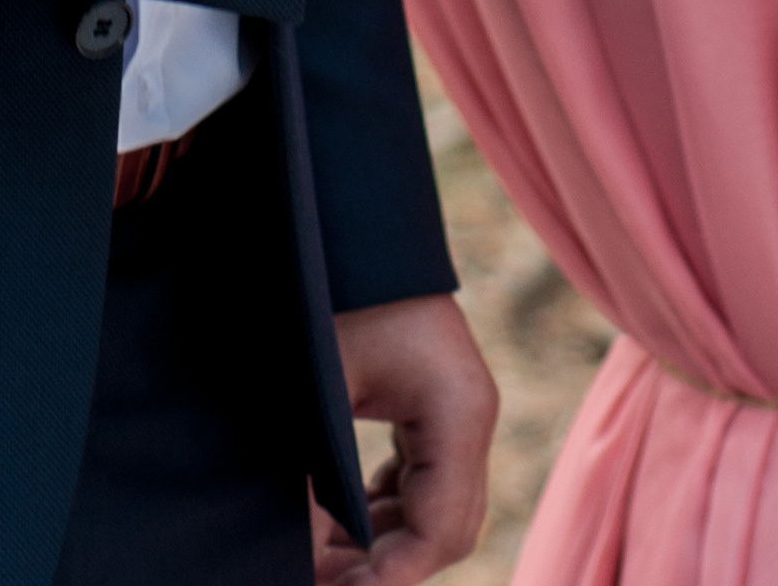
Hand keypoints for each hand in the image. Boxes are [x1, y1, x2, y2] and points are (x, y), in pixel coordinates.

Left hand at [311, 293, 496, 585]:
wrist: (352, 227)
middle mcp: (472, 417)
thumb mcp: (322, 392)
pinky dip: (385, 509)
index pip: (441, 531)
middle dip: (385, 566)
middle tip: (319, 579)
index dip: (389, 576)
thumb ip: (317, 482)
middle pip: (448, 530)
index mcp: (459, 413)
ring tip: (319, 555)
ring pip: (438, 511)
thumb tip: (304, 556)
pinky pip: (424, 480)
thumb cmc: (336, 297)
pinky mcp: (439, 406)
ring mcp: (461, 411)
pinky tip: (339, 516)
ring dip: (383, 541)